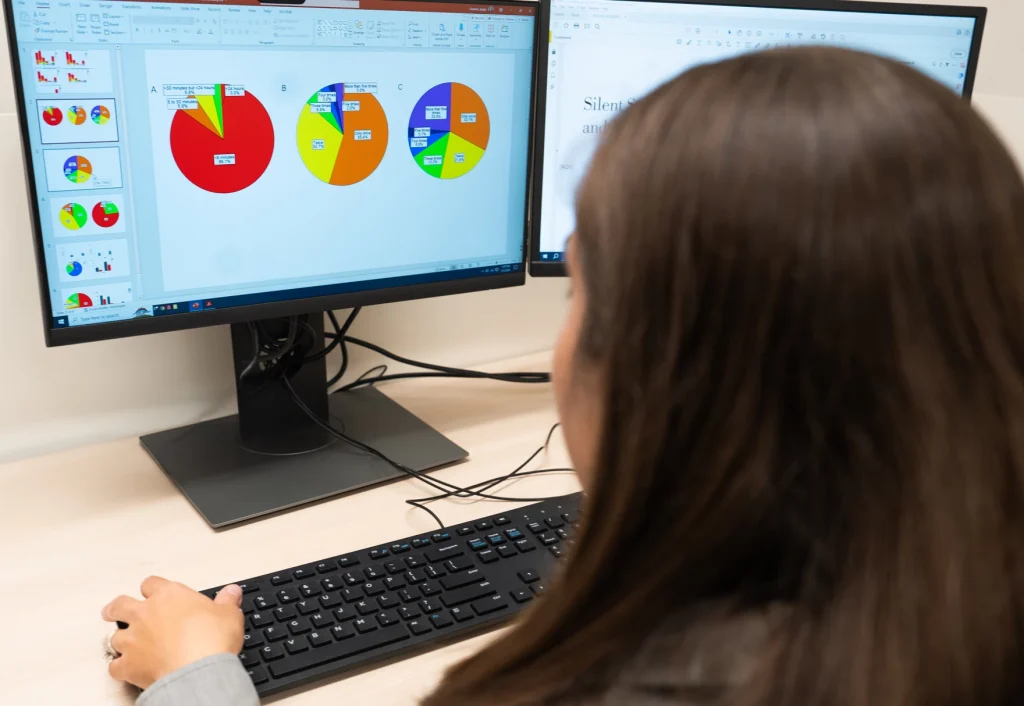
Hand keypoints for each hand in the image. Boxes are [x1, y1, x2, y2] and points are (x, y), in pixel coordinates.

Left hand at [102, 576, 244, 688]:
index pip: (151, 584)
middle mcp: (146, 614)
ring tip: (125, 644)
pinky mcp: (128, 665)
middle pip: (120, 605)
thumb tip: (232, 592)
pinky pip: (115, 666)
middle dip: (116, 608)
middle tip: (114, 610)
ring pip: (115, 636)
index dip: (152, 589)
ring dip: (120, 640)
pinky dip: (119, 667)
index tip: (154, 593)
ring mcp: (133, 639)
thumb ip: (227, 601)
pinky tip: (125, 669)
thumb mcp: (229, 614)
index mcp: (169, 596)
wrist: (197, 671)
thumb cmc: (211, 640)